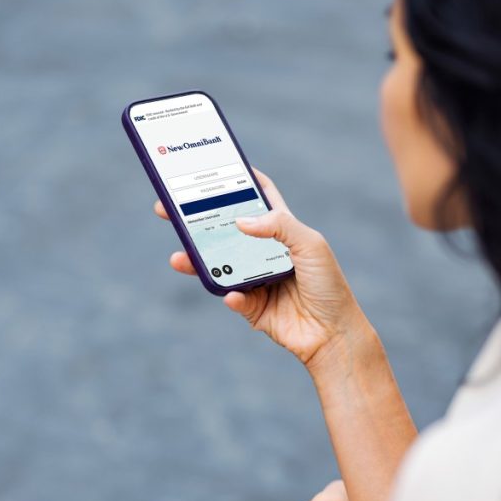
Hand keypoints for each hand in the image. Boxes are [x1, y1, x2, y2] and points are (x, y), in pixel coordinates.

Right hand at [153, 168, 377, 368]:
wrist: (333, 333)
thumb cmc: (328, 284)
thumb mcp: (310, 244)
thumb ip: (279, 225)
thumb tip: (240, 221)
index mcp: (283, 231)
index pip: (261, 198)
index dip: (242, 180)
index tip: (217, 167)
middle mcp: (265, 252)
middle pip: (225, 230)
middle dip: (196, 220)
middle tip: (167, 209)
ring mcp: (256, 280)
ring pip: (218, 265)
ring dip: (197, 261)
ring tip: (179, 258)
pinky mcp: (251, 308)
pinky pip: (233, 298)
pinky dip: (231, 296)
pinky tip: (232, 295)